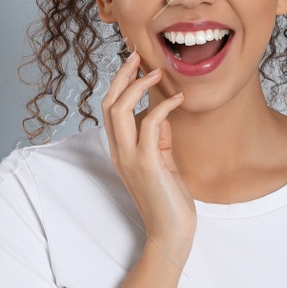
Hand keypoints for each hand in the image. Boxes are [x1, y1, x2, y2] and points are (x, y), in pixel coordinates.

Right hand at [102, 48, 195, 255]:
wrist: (171, 232)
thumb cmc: (169, 199)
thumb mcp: (162, 162)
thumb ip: (158, 138)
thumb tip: (161, 114)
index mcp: (120, 151)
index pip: (109, 109)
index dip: (118, 83)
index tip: (134, 64)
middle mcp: (119, 152)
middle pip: (108, 103)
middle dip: (122, 75)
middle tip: (138, 56)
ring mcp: (130, 158)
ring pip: (119, 110)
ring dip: (137, 86)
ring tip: (157, 72)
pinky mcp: (147, 163)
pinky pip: (150, 124)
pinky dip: (163, 106)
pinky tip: (178, 99)